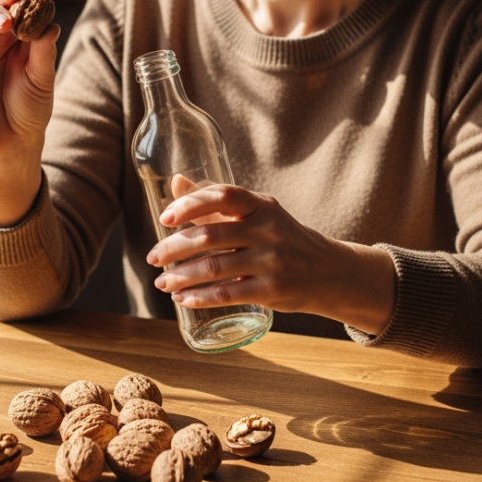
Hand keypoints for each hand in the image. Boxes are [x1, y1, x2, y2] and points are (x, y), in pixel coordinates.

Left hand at [145, 180, 396, 334]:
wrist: (329, 272)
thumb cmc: (282, 239)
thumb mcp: (258, 214)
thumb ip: (216, 201)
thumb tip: (176, 182)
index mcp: (262, 205)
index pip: (223, 195)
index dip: (191, 204)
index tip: (165, 217)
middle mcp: (268, 229)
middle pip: (210, 236)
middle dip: (173, 248)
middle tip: (153, 258)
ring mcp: (271, 260)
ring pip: (214, 267)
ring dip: (181, 277)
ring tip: (162, 283)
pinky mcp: (272, 289)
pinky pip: (228, 293)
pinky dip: (200, 297)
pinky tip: (183, 299)